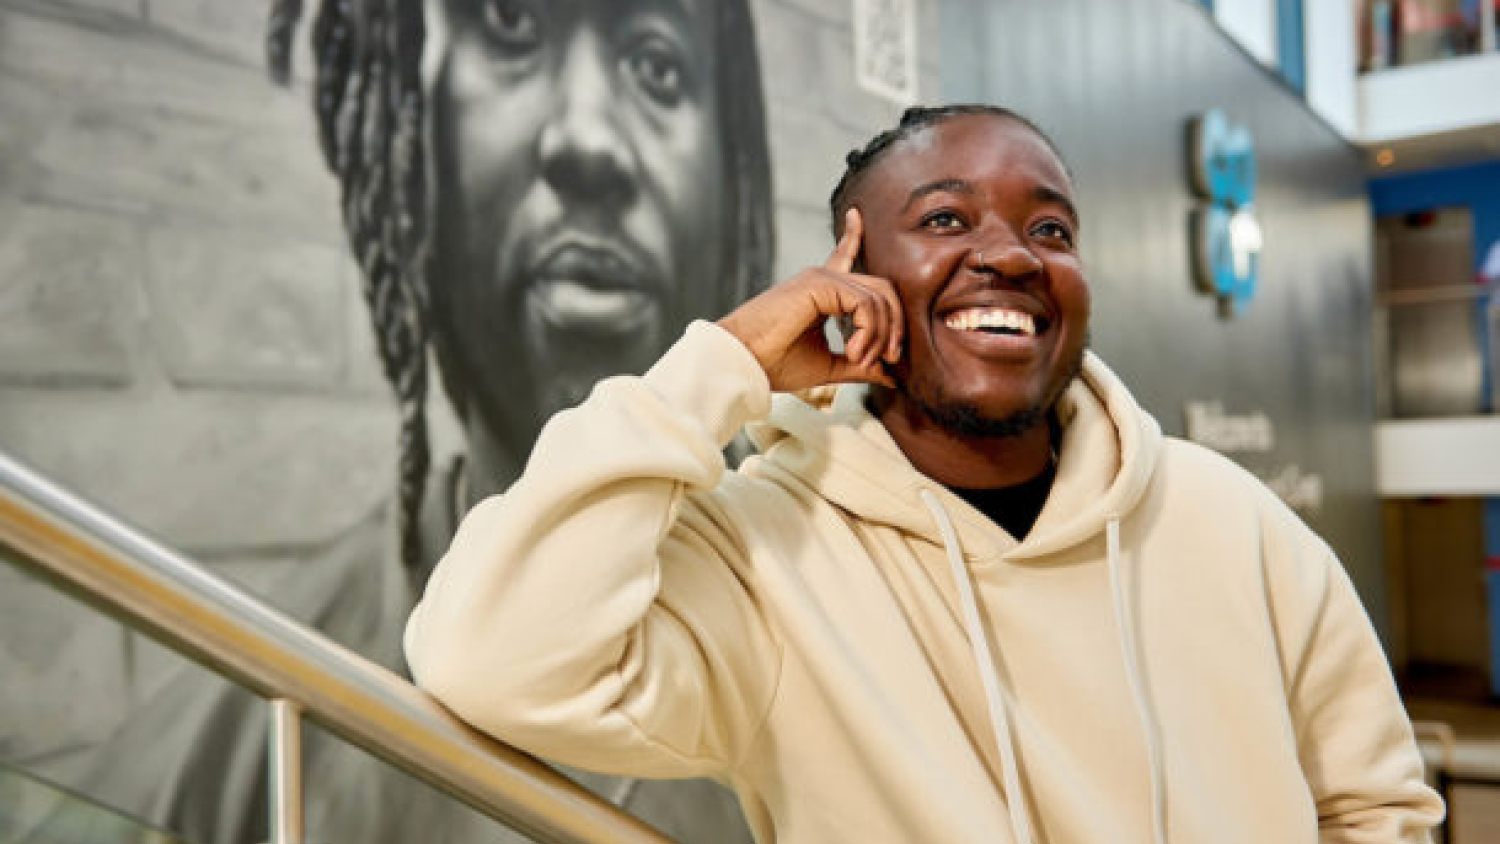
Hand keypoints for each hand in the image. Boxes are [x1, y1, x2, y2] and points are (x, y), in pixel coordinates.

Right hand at [718, 208, 902, 391]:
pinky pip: (866, 304)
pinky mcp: (820, 283)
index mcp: (820, 293)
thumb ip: (859, 365)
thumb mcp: (827, 366)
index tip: (855, 215)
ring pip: (879, 299)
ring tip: (861, 361)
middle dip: (895, 325)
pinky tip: (854, 352)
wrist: (743, 362)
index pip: (843, 257)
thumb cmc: (774, 363)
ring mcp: (822, 278)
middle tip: (890, 359)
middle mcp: (822, 280)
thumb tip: (890, 374)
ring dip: (880, 336)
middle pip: (881, 289)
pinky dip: (869, 332)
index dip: (852, 237)